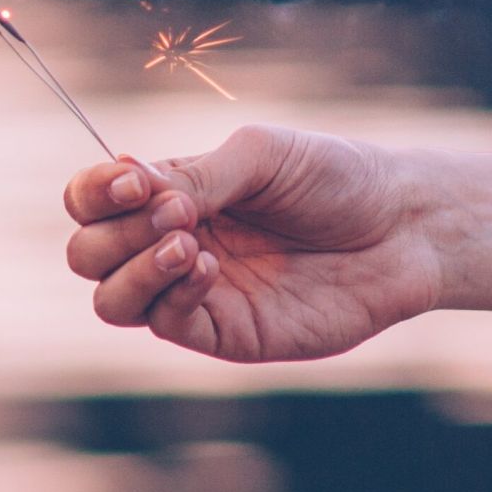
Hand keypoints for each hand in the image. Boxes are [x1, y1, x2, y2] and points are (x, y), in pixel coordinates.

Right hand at [62, 125, 441, 361]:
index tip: (134, 182)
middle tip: (174, 210)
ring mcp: (197, 293)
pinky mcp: (228, 334)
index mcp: (173, 194)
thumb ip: (197, 175)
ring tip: (186, 243)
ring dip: (133, 270)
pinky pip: (168, 325)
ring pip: (113, 301)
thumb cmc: (336, 178)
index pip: (93, 200)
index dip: (94, 192)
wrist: (402, 228)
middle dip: (111, 233)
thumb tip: (134, 190)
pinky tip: (208, 267)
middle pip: (88, 255)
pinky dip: (172, 296)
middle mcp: (173, 244)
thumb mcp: (262, 156)